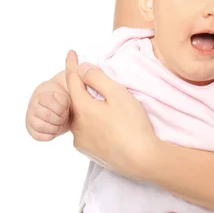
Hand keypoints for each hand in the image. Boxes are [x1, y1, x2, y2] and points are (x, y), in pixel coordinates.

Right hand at [26, 82, 70, 140]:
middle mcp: (33, 107)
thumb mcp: (67, 98)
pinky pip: (37, 136)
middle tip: (64, 118)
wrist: (58, 109)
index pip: (50, 102)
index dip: (61, 108)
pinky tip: (56, 131)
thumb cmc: (64, 103)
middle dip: (60, 119)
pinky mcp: (31, 130)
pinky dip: (49, 135)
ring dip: (55, 127)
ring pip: (41, 126)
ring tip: (60, 124)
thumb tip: (69, 102)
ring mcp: (30, 118)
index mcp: (42, 96)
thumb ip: (69, 97)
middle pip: (46, 115)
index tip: (66, 109)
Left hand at [64, 50, 159, 176]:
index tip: (71, 52)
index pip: (72, 81)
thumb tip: (83, 68)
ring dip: (88, 107)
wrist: (142, 159)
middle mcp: (76, 126)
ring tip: (104, 103)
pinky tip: (106, 123)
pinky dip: (92, 122)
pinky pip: (86, 131)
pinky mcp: (89, 152)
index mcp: (82, 108)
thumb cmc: (132, 124)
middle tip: (91, 77)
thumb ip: (98, 79)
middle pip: (75, 100)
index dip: (71, 64)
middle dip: (81, 87)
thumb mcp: (118, 94)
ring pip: (81, 117)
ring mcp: (82, 142)